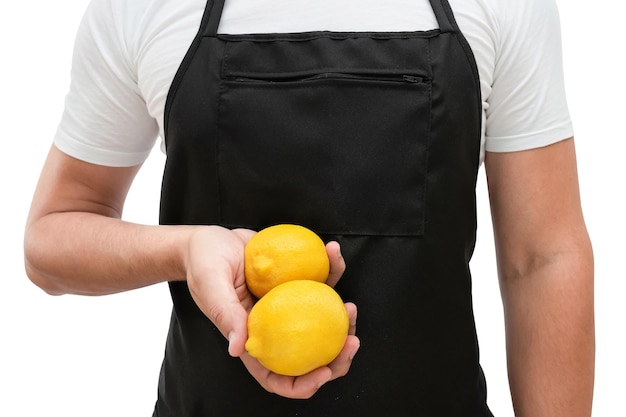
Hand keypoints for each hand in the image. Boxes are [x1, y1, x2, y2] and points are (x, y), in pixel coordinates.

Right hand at [185, 228, 359, 398]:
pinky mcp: (296, 281)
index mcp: (252, 338)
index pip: (276, 376)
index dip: (302, 384)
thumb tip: (237, 349)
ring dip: (343, 318)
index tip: (324, 373)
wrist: (212, 238)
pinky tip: (332, 251)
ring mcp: (288, 306)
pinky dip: (330, 268)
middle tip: (352, 339)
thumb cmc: (203, 263)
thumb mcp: (211, 285)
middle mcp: (274, 327)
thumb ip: (225, 314)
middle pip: (310, 355)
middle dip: (337, 356)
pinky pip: (319, 280)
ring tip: (351, 306)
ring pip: (323, 321)